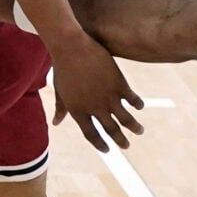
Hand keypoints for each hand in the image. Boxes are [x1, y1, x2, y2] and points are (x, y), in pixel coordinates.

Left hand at [43, 30, 144, 152]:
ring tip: (139, 131)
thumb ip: (61, 109)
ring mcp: (109, 98)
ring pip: (126, 120)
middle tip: (126, 146)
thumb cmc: (62, 68)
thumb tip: (57, 123)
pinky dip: (138, 105)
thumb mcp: (60, 91)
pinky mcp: (120, 85)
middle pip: (111, 130)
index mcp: (78, 111)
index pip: (91, 134)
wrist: (71, 46)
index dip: (99, 144)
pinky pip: (133, 100)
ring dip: (134, 127)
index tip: (107, 149)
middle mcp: (95, 108)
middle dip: (120, 140)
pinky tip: (140, 107)